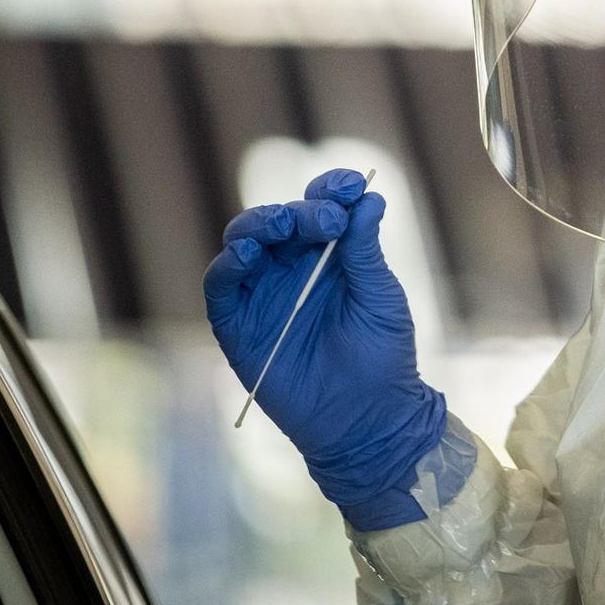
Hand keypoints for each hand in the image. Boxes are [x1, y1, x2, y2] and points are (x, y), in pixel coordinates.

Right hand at [204, 168, 447, 529]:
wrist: (366, 418)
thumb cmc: (382, 354)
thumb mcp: (380, 296)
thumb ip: (365, 249)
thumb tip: (369, 198)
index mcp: (331, 252)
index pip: (322, 205)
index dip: (331, 188)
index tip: (350, 186)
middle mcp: (293, 265)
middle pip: (283, 219)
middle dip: (302, 210)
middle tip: (326, 218)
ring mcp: (263, 293)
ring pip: (246, 241)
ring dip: (258, 225)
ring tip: (279, 225)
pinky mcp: (237, 324)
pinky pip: (222, 285)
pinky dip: (229, 264)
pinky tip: (247, 254)